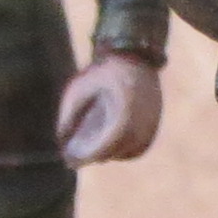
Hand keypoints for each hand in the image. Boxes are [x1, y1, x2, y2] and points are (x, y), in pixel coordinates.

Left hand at [56, 51, 163, 165]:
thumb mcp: (78, 90)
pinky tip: (110, 146)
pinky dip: (125, 151)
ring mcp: (151, 123)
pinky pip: (140, 147)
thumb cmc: (103, 72)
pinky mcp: (155, 122)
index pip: (105, 147)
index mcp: (123, 114)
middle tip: (76, 159)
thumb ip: (69, 116)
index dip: (86, 157)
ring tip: (92, 150)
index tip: (70, 161)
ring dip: (110, 154)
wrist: (133, 56)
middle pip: (115, 152)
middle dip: (94, 157)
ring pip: (129, 152)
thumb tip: (61, 141)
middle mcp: (141, 123)